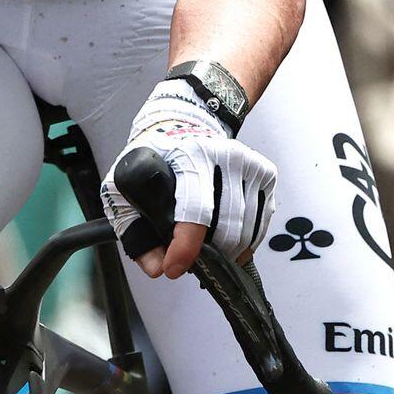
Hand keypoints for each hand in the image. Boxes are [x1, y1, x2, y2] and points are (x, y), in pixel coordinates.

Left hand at [101, 82, 277, 278]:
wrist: (188, 125)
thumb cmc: (156, 159)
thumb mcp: (126, 186)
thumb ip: (134, 229)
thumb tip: (156, 268)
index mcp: (189, 155)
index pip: (196, 209)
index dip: (186, 247)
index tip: (174, 268)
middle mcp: (225, 156)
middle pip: (227, 227)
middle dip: (206, 254)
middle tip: (188, 259)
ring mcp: (250, 164)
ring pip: (246, 231)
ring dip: (226, 252)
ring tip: (206, 250)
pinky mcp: (266, 173)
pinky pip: (261, 224)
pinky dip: (244, 242)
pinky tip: (225, 238)